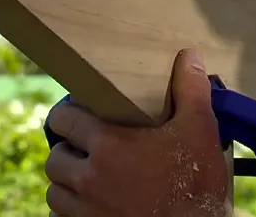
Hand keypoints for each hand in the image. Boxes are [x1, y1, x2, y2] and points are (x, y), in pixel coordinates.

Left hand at [45, 49, 229, 216]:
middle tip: (87, 150)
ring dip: (67, 183)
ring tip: (87, 178)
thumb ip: (191, 88)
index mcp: (108, 145)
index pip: (63, 120)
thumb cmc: (197, 182)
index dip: (70, 116)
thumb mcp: (200, 129)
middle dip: (68, 152)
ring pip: (55, 191)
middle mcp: (88, 179)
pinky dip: (71, 212)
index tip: (82, 118)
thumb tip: (190, 55)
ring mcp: (86, 211)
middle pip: (55, 158)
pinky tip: (93, 205)